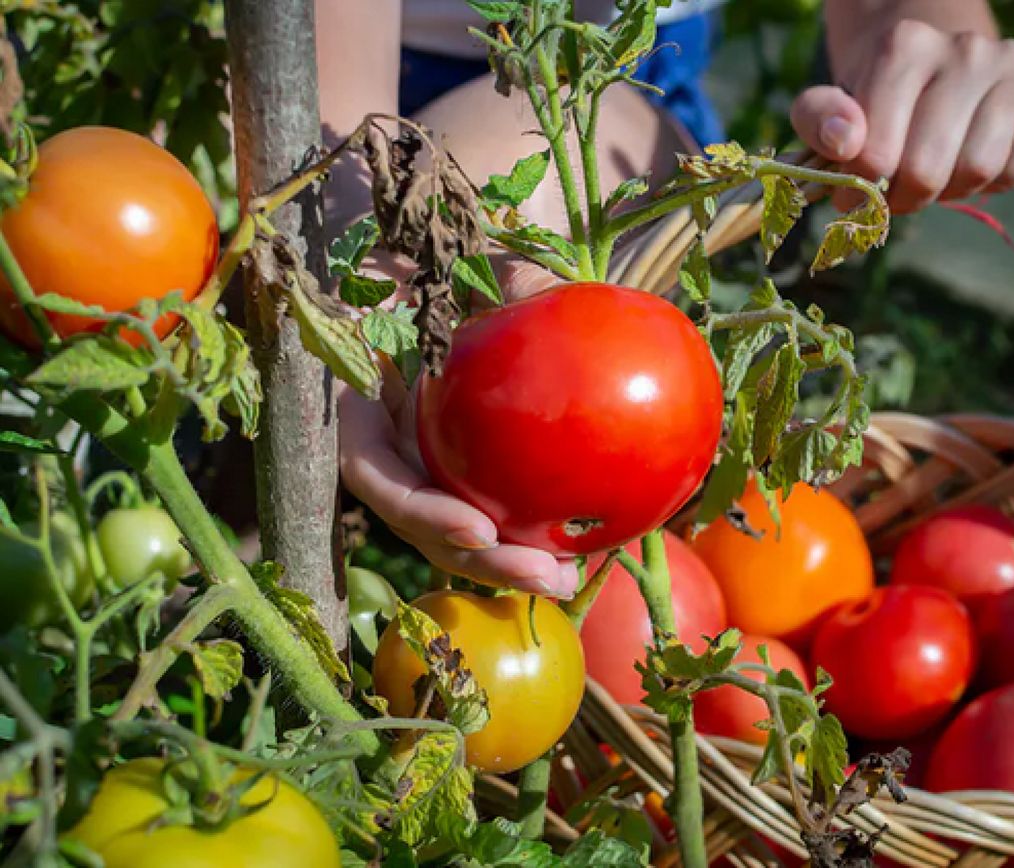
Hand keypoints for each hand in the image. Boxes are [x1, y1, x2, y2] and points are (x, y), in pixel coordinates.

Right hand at [337, 261, 576, 597]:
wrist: (444, 261)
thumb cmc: (442, 254)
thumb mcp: (463, 257)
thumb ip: (499, 280)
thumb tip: (550, 299)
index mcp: (359, 400)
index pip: (374, 472)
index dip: (419, 510)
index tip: (477, 527)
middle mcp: (384, 442)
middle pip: (418, 522)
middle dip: (477, 559)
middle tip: (543, 576)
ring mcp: (418, 462)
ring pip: (452, 531)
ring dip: (506, 563)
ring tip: (567, 580)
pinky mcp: (459, 471)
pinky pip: (490, 507)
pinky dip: (529, 532)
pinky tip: (583, 548)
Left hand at [791, 19, 1013, 213]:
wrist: (939, 59)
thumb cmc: (880, 97)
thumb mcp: (833, 105)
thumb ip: (817, 121)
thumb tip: (846, 142)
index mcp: (903, 47)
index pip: (875, 154)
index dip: (864, 191)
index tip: (861, 192)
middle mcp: (963, 46)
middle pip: (928, 169)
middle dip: (908, 197)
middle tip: (902, 192)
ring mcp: (1012, 60)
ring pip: (980, 167)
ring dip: (956, 189)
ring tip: (943, 172)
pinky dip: (1005, 177)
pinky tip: (986, 161)